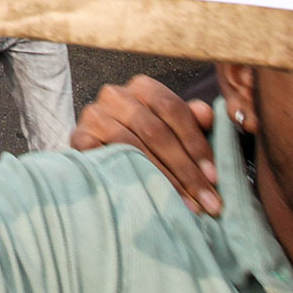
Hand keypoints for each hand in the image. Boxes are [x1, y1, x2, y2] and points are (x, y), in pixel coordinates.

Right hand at [72, 76, 222, 215]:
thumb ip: (191, 120)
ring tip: (186, 204)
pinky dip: (130, 177)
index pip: (174, 110)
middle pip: (156, 131)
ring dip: (164, 179)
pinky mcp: (79, 138)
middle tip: (206, 200)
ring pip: (134, 146)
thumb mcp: (170, 126)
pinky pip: (107, 158)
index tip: (214, 177)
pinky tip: (148, 196)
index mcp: (142, 87)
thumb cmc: (141, 137)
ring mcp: (94, 115)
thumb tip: (207, 116)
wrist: (98, 147)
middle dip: (186, 170)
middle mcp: (116, 95)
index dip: (196, 144)